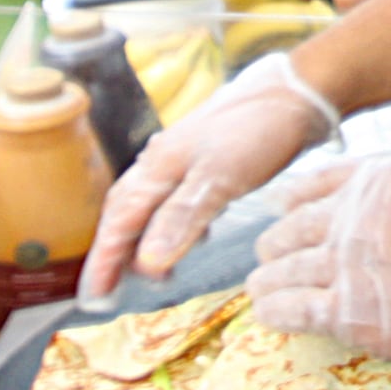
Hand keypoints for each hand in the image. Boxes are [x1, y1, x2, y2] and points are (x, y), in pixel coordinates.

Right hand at [79, 53, 341, 297]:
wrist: (296, 91)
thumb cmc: (257, 131)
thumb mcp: (220, 179)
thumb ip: (181, 218)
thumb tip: (146, 262)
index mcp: (158, 166)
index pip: (119, 221)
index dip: (105, 260)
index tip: (95, 298)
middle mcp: (162, 160)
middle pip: (125, 211)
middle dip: (114, 251)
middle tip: (109, 291)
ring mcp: (184, 156)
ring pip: (148, 203)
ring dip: (141, 237)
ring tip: (148, 273)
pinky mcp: (207, 156)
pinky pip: (174, 195)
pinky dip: (171, 220)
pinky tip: (191, 234)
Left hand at [246, 155, 390, 369]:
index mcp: (376, 181)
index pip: (312, 186)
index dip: (292, 202)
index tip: (283, 211)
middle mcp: (351, 217)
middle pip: (289, 229)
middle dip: (275, 244)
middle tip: (269, 257)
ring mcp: (346, 266)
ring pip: (282, 271)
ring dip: (268, 280)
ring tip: (261, 288)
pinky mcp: (351, 314)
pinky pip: (293, 310)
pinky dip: (275, 311)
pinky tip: (269, 313)